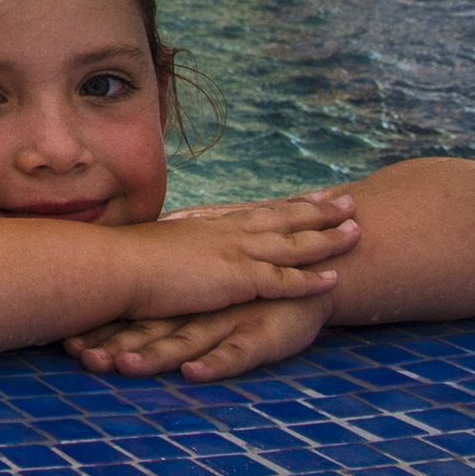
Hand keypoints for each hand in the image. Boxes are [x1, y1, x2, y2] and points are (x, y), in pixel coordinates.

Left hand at [68, 293, 329, 382]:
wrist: (311, 271)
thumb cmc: (248, 289)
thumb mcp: (202, 290)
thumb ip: (166, 298)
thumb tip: (119, 298)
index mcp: (179, 303)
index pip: (130, 319)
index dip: (97, 330)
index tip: (60, 342)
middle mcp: (195, 313)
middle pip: (146, 332)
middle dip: (112, 345)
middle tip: (77, 356)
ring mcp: (225, 324)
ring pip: (182, 342)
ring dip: (152, 356)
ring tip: (123, 367)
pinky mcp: (258, 339)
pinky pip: (233, 355)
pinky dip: (213, 364)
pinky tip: (193, 373)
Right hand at [118, 194, 357, 320]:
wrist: (116, 266)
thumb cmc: (127, 260)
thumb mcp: (158, 248)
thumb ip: (176, 249)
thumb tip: (173, 251)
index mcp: (210, 226)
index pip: (258, 211)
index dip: (289, 205)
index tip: (313, 195)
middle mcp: (228, 233)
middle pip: (284, 218)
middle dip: (319, 210)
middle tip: (348, 201)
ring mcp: (235, 253)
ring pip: (294, 244)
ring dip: (328, 238)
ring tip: (358, 230)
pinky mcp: (237, 279)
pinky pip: (284, 280)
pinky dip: (311, 280)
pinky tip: (335, 279)